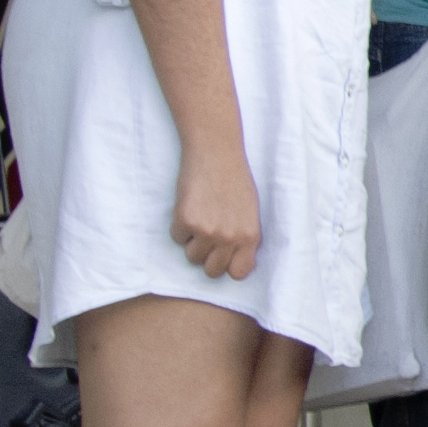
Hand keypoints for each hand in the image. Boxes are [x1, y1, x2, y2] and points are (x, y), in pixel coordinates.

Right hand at [170, 154, 262, 280]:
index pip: (238, 273)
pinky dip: (179, 225)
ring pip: (192, 257)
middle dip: (207, 257)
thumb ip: (244, 237)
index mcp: (250, 236)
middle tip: (206, 236)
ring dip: (192, 241)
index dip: (228, 265)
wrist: (216, 153)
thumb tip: (234, 263)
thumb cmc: (234, 180)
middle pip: (212, 271)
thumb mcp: (250, 212)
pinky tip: (189, 205)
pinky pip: (177, 238)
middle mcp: (230, 238)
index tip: (223, 255)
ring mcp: (208, 231)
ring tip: (200, 216)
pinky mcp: (186, 221)